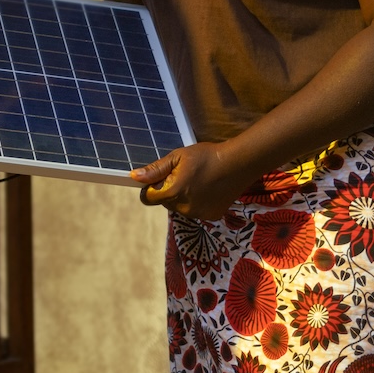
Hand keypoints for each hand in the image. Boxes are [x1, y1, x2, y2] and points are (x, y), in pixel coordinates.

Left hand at [131, 141, 253, 218]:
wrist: (238, 163)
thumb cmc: (207, 156)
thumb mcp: (178, 157)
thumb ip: (156, 169)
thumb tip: (135, 177)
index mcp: (173, 193)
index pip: (148, 198)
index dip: (151, 187)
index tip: (163, 177)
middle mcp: (184, 208)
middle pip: (165, 203)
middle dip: (169, 191)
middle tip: (184, 174)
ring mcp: (198, 215)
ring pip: (180, 207)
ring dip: (182, 197)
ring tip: (198, 180)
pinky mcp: (211, 216)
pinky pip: (195, 211)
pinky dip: (197, 202)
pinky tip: (208, 188)